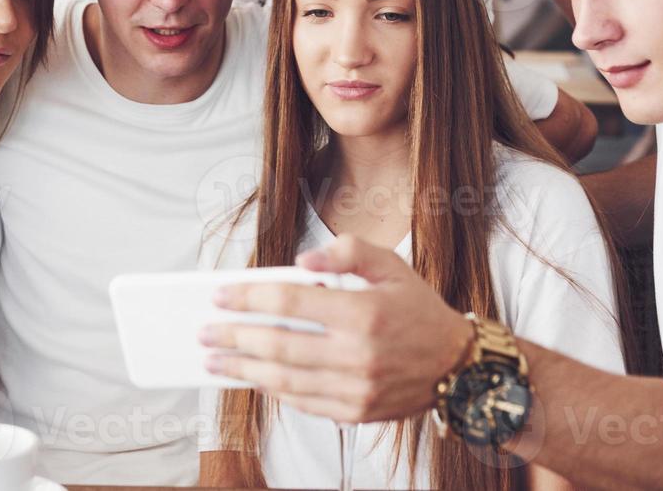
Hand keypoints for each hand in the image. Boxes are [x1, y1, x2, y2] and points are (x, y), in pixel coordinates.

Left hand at [202, 235, 473, 423]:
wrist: (457, 366)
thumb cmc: (418, 310)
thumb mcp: (391, 265)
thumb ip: (348, 251)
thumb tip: (303, 259)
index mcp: (363, 312)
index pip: (290, 301)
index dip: (249, 297)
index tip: (220, 297)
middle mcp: (358, 353)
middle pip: (278, 344)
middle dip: (234, 337)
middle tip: (205, 332)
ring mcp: (355, 388)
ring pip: (284, 380)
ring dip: (243, 371)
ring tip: (216, 362)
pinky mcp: (355, 412)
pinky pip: (303, 402)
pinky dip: (273, 391)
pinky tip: (254, 379)